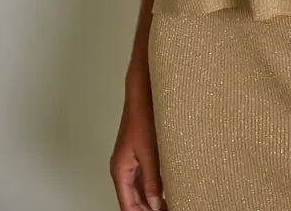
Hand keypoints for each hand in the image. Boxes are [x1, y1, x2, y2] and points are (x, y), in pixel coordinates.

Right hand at [109, 78, 167, 210]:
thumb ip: (153, 179)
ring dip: (152, 199)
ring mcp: (132, 160)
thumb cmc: (141, 114)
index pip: (128, 205)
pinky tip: (167, 190)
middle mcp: (124, 167)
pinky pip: (145, 177)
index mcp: (121, 170)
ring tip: (170, 203)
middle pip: (134, 200)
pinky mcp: (141, 152)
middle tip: (168, 209)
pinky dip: (155, 187)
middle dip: (148, 209)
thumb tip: (155, 203)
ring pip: (140, 189)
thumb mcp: (149, 151)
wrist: (143, 91)